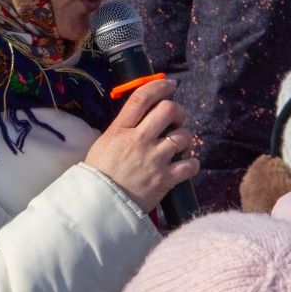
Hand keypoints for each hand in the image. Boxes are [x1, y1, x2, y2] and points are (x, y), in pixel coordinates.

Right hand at [84, 78, 199, 214]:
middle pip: (168, 110)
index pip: (142, 97)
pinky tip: (185, 166)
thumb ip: (122, 129)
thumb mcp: (104, 143)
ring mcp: (154, 159)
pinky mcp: (165, 179)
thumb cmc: (99, 174)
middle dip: (177, 111)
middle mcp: (139, 140)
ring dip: (185, 139)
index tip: (170, 85)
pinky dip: (192, 164)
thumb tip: (141, 116)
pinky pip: (191, 165)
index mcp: (120, 130)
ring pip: (184, 136)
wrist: (99, 206)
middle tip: (176, 119)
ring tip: (178, 146)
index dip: (159, 86)